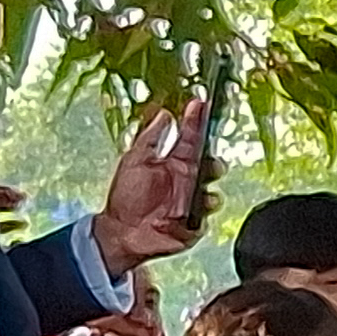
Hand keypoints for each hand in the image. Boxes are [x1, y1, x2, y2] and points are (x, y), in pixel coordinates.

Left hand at [92, 98, 208, 277]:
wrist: (123, 232)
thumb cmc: (125, 198)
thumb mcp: (133, 162)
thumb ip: (149, 138)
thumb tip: (163, 115)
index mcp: (174, 163)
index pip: (190, 137)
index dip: (196, 120)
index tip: (201, 103)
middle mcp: (186, 179)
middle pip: (209, 162)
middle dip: (213, 159)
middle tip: (209, 160)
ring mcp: (193, 199)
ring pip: (213, 186)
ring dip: (210, 185)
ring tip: (202, 185)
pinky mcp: (196, 220)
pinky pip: (209, 210)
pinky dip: (206, 206)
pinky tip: (197, 205)